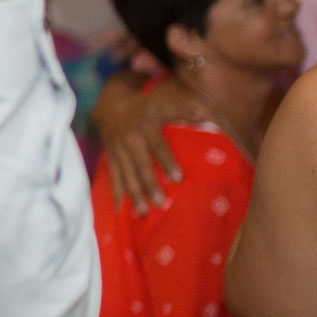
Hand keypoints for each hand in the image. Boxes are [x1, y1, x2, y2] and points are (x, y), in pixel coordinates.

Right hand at [94, 73, 208, 212]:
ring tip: (142, 212)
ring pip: (126, 175)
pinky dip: (115, 193)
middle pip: (141, 165)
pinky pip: (113, 177)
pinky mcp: (110, 158)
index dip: (167, 162)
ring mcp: (118, 151)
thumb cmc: (145, 107)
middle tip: (160, 203)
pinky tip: (119, 209)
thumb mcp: (163, 103)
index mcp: (146, 127)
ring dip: (133, 194)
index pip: (158, 146)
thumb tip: (206, 114)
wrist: (111, 105)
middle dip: (149, 184)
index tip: (178, 179)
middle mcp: (130, 140)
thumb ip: (184, 110)